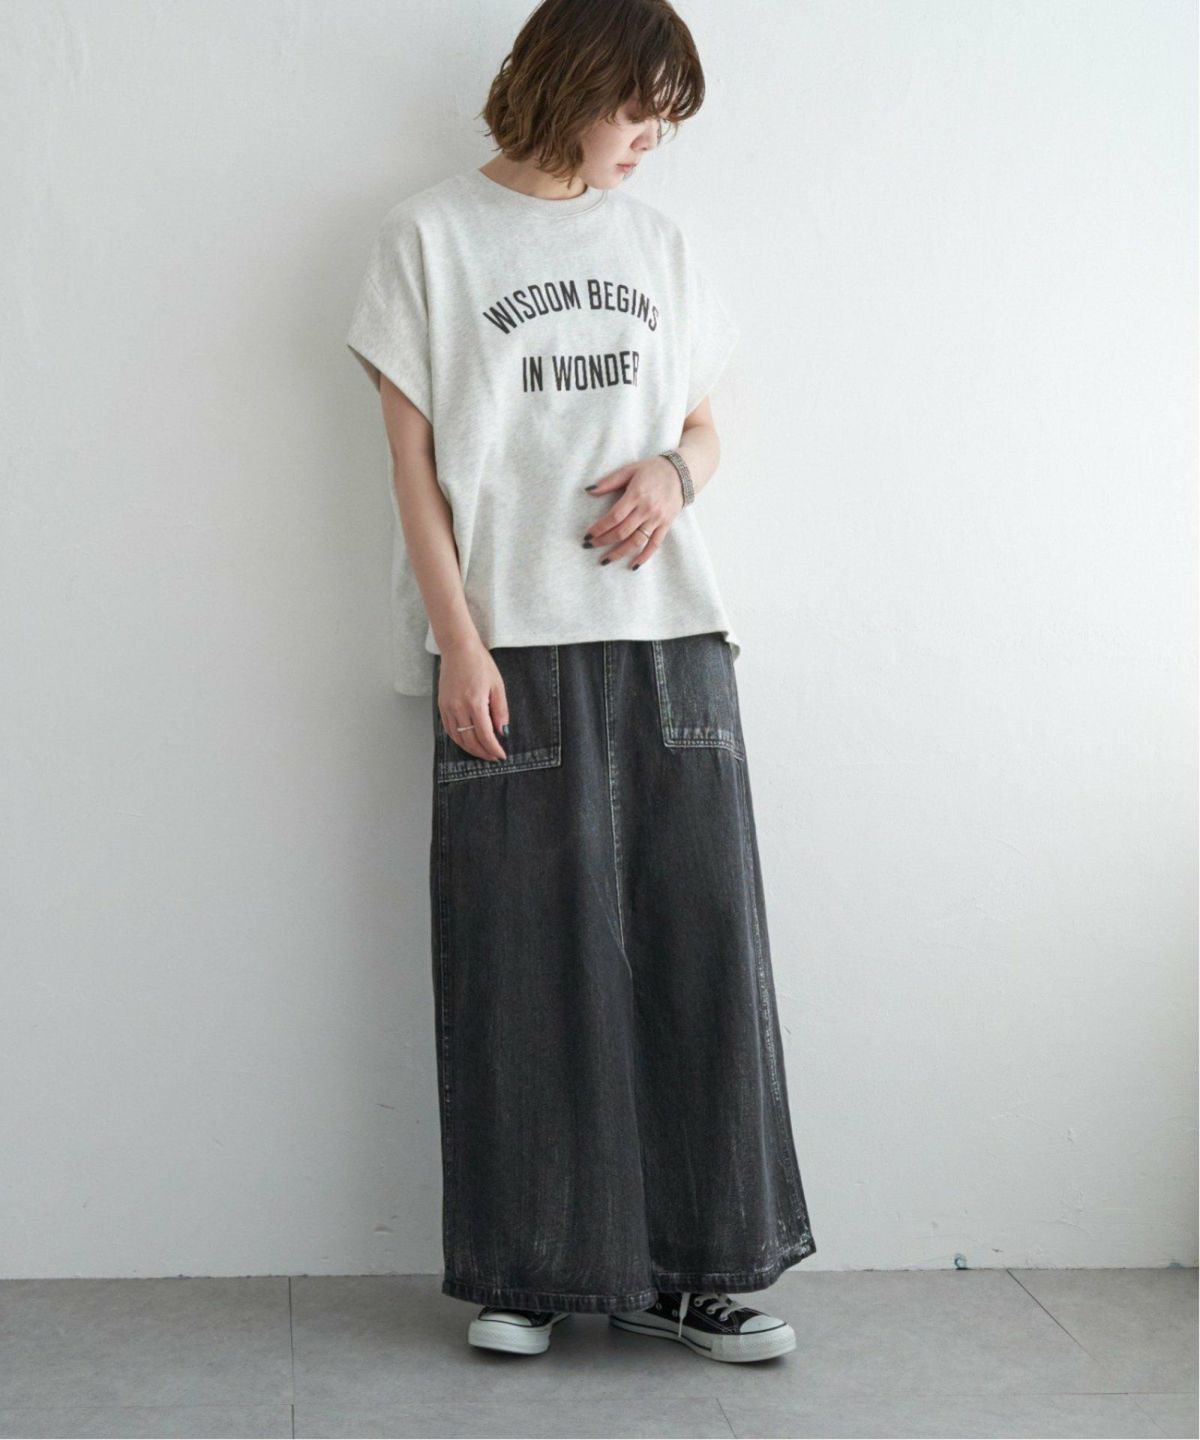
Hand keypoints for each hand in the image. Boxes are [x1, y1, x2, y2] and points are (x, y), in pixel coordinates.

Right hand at [437, 640, 508, 761]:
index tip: (501, 755)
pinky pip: (448, 729)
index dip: (493, 748)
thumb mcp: (497, 685)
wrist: (458, 649)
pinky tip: (466, 741)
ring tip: (481, 752)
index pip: (485, 735)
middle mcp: (458, 708)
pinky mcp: (441, 705)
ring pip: (457, 737)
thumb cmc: (480, 663)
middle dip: (482, 752)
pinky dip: (458, 739)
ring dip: (470, 749)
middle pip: (470, 740)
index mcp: (475, 703)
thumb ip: (500, 710)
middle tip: (492, 757)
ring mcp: (447, 707)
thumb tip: (502, 731)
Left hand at [582, 454, 681, 568]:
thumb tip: (589, 491)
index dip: (600, 528)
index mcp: (636, 494)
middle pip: (622, 531)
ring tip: (605, 560)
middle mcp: (646, 509)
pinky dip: (644, 556)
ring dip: (619, 553)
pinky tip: (633, 565)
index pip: (614, 516)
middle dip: (604, 541)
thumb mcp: (630, 470)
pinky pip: (654, 544)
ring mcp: (657, 519)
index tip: (588, 534)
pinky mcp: (666, 525)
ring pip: (636, 541)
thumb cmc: (653, 470)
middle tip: (590, 546)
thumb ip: (609, 481)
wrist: (682, 473)